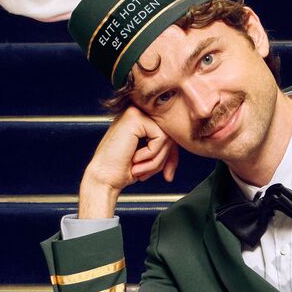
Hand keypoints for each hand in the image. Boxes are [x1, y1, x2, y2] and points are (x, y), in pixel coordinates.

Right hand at [77, 107, 178, 221]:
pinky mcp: (135, 118)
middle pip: (170, 134)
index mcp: (139, 121)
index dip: (172, 156)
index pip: (167, 133)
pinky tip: (135, 159)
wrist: (104, 178)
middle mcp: (136, 113)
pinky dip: (152, 154)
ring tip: (140, 170)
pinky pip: (160, 137)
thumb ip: (166, 146)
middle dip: (166, 159)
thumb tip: (188, 142)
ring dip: (157, 160)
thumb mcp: (150, 156)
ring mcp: (135, 112)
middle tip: (148, 174)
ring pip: (167, 136)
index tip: (168, 174)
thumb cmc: (122, 169)